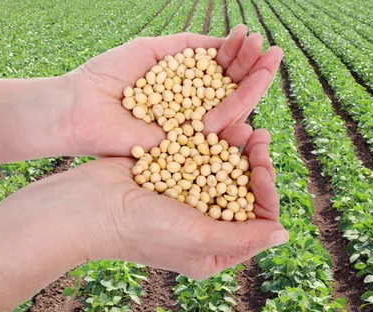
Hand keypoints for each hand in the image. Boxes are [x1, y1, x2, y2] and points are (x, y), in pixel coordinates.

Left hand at [62, 26, 282, 156]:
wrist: (79, 108)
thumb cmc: (108, 77)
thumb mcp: (151, 49)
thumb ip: (187, 45)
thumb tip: (222, 40)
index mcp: (184, 84)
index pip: (218, 68)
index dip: (237, 53)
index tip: (251, 35)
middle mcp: (192, 106)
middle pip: (230, 86)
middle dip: (252, 66)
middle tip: (273, 48)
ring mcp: (191, 126)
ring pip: (231, 104)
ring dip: (254, 81)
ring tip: (272, 58)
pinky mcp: (187, 145)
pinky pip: (219, 127)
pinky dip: (241, 106)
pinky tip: (258, 82)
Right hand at [73, 128, 285, 277]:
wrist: (89, 205)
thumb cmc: (140, 229)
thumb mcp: (196, 238)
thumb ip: (241, 237)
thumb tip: (282, 234)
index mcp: (213, 248)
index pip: (257, 220)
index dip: (267, 193)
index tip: (262, 169)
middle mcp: (205, 222)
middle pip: (246, 190)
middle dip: (257, 165)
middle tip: (260, 139)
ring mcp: (190, 194)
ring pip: (229, 168)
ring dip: (242, 148)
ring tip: (251, 128)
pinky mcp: (177, 171)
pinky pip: (206, 153)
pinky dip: (219, 140)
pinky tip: (229, 125)